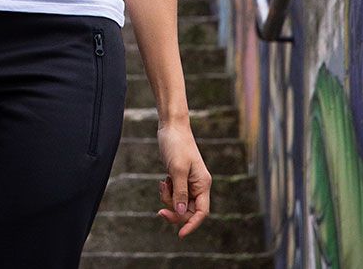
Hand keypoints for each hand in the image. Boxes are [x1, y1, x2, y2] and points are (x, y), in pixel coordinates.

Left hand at [156, 118, 211, 237]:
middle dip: (174, 210)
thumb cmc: (176, 145)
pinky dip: (167, 192)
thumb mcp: (177, 170)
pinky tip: (163, 181)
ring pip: (179, 203)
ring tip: (163, 184)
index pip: (201, 212)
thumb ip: (179, 192)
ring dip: (169, 199)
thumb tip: (180, 213)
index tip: (180, 234)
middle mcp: (198, 185)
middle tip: (160, 210)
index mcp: (203, 184)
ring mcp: (189, 182)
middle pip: (188, 211)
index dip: (192, 225)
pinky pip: (174, 194)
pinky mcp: (180, 178)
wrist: (171, 126)